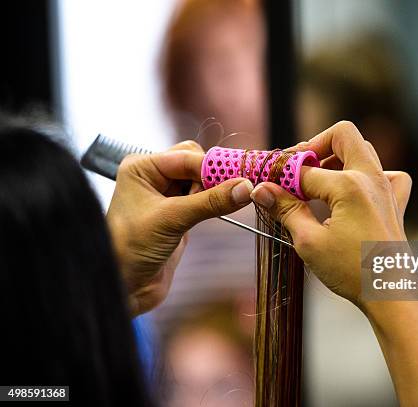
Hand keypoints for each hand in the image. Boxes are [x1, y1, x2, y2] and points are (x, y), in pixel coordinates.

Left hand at [106, 141, 253, 315]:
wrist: (125, 288)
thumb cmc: (131, 249)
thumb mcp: (172, 220)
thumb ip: (210, 202)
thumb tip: (245, 187)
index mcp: (142, 168)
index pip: (187, 155)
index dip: (214, 167)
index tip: (242, 177)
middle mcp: (153, 177)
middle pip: (196, 163)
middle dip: (214, 177)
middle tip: (233, 191)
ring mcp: (167, 196)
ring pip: (203, 180)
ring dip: (216, 190)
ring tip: (227, 203)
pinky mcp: (179, 214)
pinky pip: (204, 199)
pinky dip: (215, 202)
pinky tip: (223, 209)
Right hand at [250, 122, 417, 405]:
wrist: (391, 294)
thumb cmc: (352, 271)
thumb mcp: (309, 241)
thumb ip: (286, 210)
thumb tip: (261, 189)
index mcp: (349, 185)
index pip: (304, 170)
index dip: (281, 177)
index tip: (267, 186)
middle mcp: (371, 178)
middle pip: (343, 135)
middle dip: (315, 145)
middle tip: (297, 167)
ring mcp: (387, 188)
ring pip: (363, 150)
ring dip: (338, 157)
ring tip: (318, 180)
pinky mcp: (395, 202)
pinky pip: (388, 174)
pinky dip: (370, 175)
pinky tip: (356, 192)